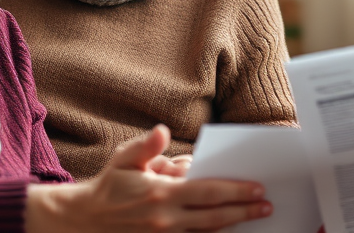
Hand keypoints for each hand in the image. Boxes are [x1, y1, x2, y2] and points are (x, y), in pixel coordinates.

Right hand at [26, 125, 271, 232]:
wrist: (86, 219)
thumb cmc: (110, 184)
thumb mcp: (124, 158)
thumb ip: (146, 146)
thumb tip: (162, 131)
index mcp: (160, 194)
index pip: (207, 192)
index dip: (235, 191)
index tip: (257, 187)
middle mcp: (166, 220)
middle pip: (214, 216)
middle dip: (244, 211)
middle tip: (267, 206)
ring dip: (233, 226)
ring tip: (256, 219)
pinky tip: (227, 231)